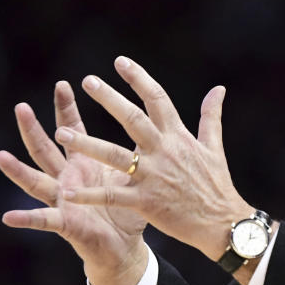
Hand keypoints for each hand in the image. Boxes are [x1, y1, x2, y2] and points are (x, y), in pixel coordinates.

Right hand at [0, 80, 147, 284]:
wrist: (125, 247)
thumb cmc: (128, 210)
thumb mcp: (131, 174)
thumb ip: (134, 149)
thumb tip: (151, 120)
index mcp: (84, 163)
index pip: (72, 129)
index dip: (65, 108)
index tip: (62, 84)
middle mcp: (67, 179)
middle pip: (45, 149)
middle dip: (33, 129)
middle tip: (21, 107)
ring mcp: (63, 201)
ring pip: (36, 182)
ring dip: (18, 171)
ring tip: (0, 156)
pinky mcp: (66, 224)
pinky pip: (43, 221)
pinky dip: (26, 219)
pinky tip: (8, 217)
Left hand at [56, 56, 254, 261]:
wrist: (222, 223)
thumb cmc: (217, 185)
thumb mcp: (214, 147)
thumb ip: (211, 116)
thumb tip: (219, 89)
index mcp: (177, 136)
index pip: (157, 99)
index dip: (138, 78)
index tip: (119, 61)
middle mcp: (163, 151)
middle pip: (133, 119)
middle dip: (109, 99)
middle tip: (88, 81)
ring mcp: (153, 177)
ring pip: (114, 156)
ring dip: (86, 144)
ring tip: (62, 133)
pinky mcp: (145, 202)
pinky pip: (112, 196)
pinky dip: (90, 196)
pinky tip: (68, 193)